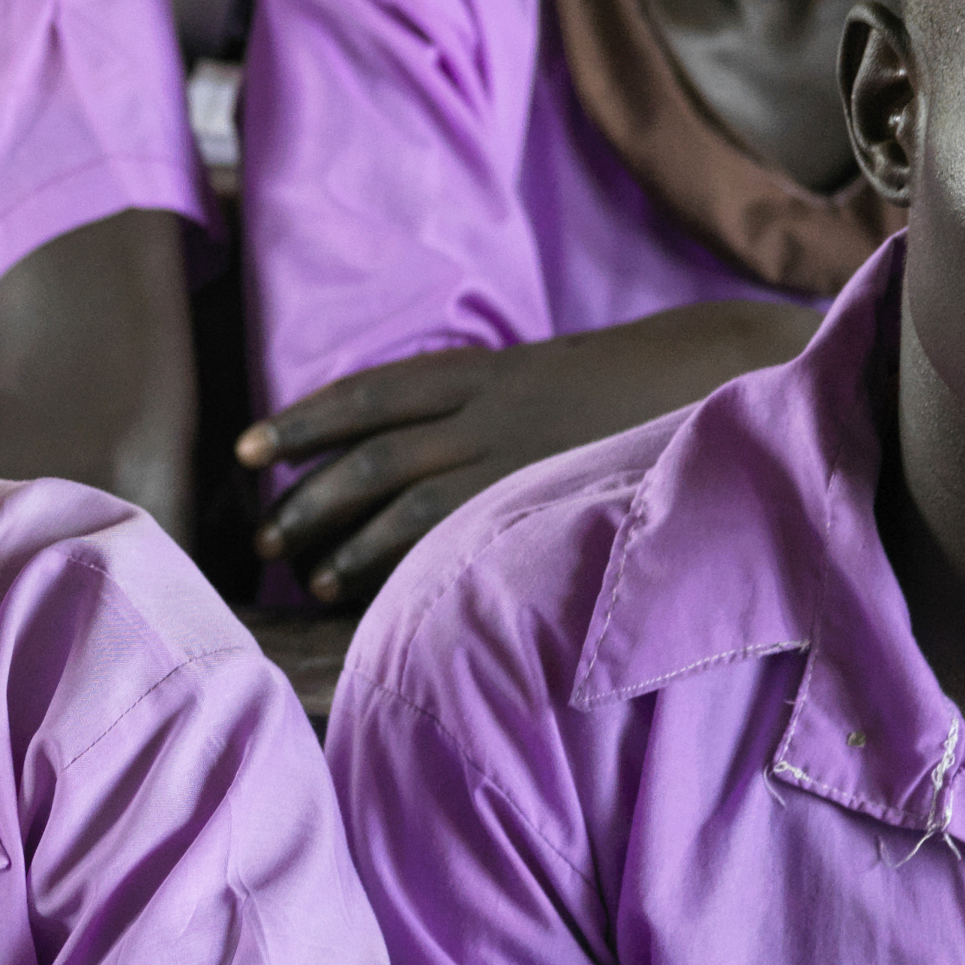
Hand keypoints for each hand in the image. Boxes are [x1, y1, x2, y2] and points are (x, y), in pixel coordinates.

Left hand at [243, 311, 813, 604]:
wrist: (717, 371)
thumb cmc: (622, 385)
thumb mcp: (540, 376)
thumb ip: (477, 408)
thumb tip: (408, 454)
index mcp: (483, 371)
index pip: (371, 393)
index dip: (304, 420)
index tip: (248, 448)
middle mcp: (491, 409)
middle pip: (375, 452)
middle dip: (311, 495)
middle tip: (262, 540)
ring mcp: (522, 453)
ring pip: (412, 499)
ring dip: (352, 541)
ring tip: (307, 580)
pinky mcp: (552, 491)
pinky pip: (470, 530)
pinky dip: (419, 562)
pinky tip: (385, 593)